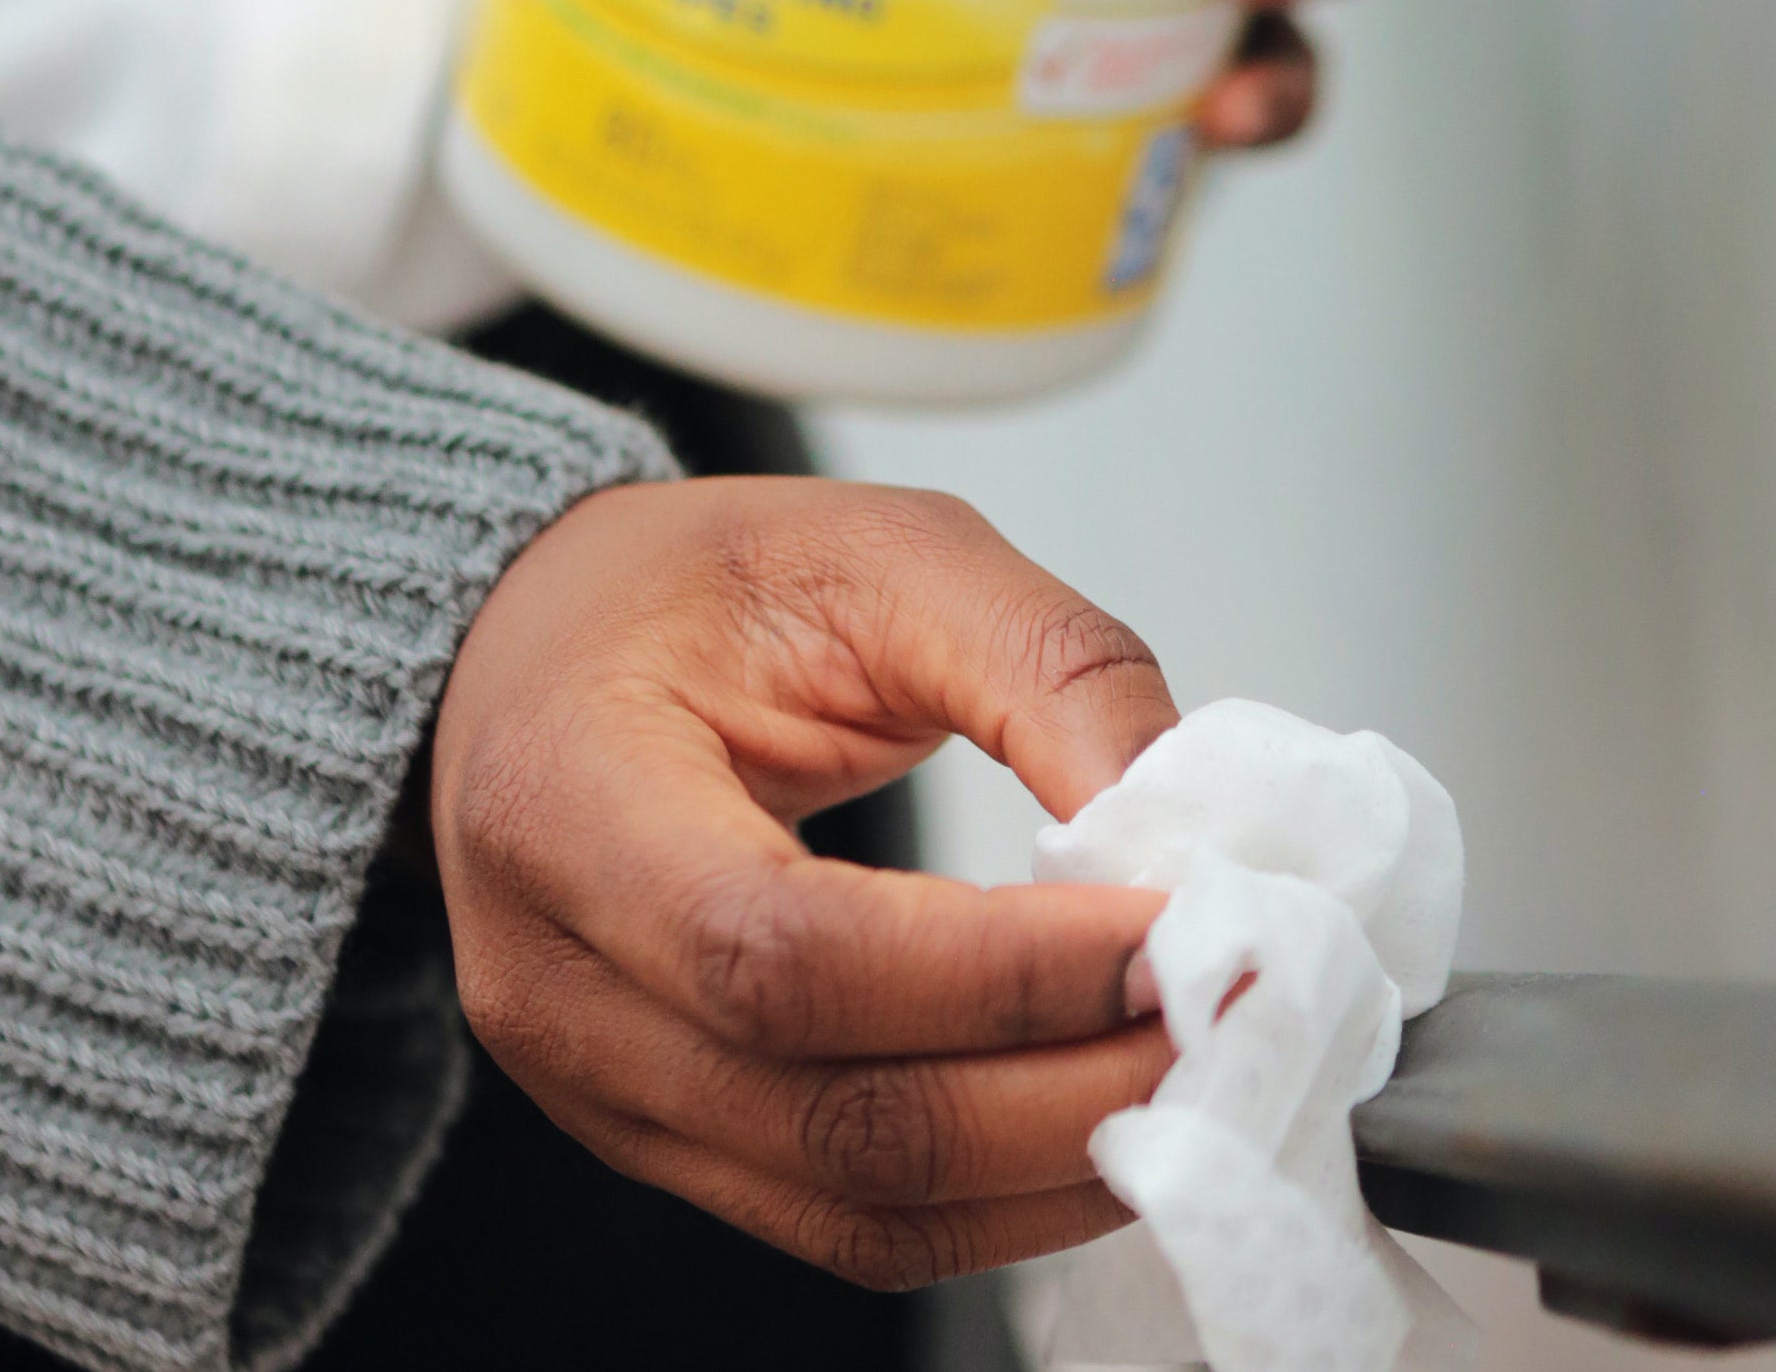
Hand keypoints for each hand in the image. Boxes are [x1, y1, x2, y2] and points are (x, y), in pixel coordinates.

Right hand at [429, 479, 1180, 1287]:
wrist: (542, 657)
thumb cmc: (690, 594)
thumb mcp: (880, 552)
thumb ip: (1046, 666)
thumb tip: (1190, 828)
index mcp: (566, 803)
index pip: (786, 957)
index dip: (1003, 978)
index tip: (1175, 936)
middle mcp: (554, 984)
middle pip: (838, 1120)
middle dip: (1071, 1093)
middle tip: (1233, 1019)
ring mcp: (597, 1090)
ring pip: (859, 1208)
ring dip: (1060, 1168)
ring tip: (1196, 1075)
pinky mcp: (664, 1142)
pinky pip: (851, 1222)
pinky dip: (1003, 1196)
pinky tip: (1101, 1120)